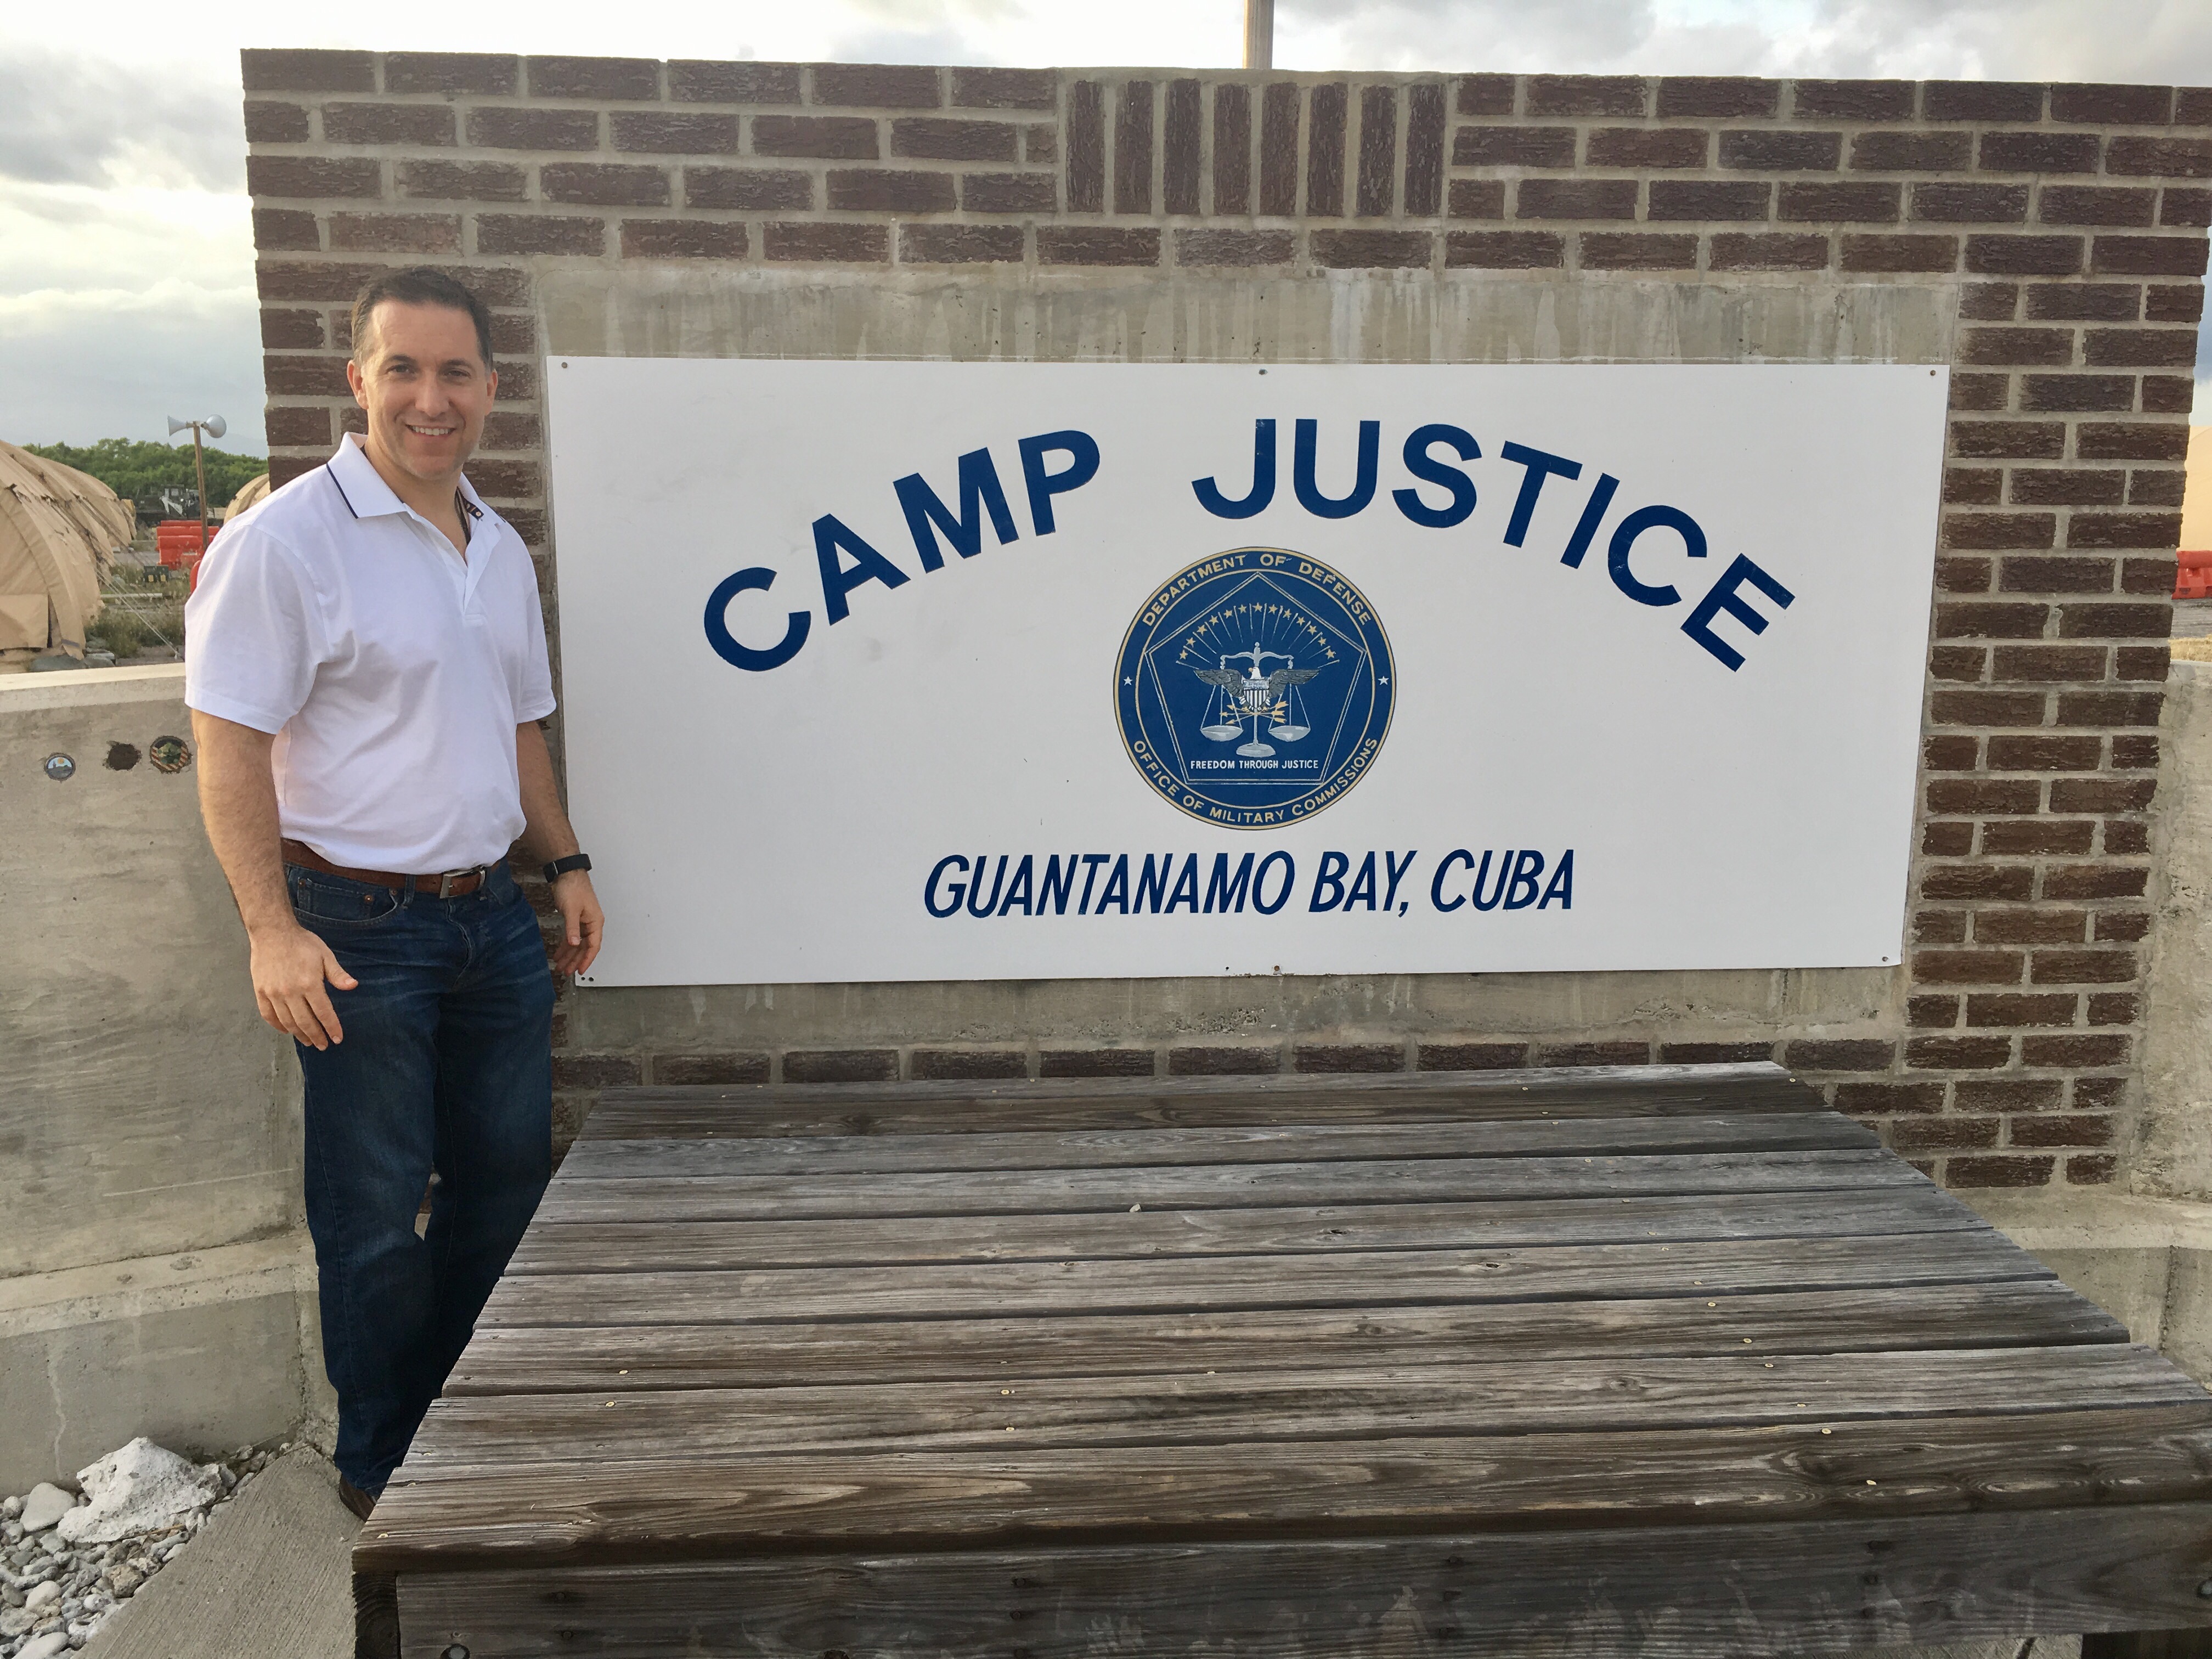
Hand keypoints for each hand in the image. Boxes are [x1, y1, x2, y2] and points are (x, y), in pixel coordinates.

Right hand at [249, 921, 356, 1048]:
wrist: (273, 933)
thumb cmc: (302, 943)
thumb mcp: (325, 955)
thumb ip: (337, 974)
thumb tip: (353, 986)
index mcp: (309, 983)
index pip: (323, 1012)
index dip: (331, 1027)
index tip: (337, 1038)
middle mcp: (290, 992)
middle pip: (305, 1022)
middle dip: (316, 1036)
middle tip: (323, 1045)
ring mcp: (273, 993)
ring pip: (287, 1022)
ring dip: (299, 1035)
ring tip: (309, 1041)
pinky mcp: (260, 992)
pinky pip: (268, 1015)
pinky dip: (278, 1026)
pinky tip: (287, 1031)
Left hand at [551, 871, 603, 977]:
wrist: (566, 873)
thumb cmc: (573, 888)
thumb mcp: (571, 910)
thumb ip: (572, 928)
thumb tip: (574, 944)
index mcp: (595, 922)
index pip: (593, 946)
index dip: (587, 959)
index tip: (580, 970)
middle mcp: (591, 924)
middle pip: (585, 947)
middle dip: (575, 960)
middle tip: (566, 971)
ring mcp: (583, 922)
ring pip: (577, 943)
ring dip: (569, 955)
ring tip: (561, 966)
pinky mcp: (574, 919)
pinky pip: (571, 936)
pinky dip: (565, 945)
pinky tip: (559, 952)